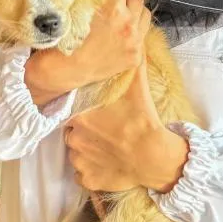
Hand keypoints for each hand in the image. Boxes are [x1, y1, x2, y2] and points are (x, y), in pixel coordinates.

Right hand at [24, 0, 151, 106]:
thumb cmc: (67, 38)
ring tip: (124, 13)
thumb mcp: (78, 7)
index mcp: (113, 10)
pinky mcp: (136, 56)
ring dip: (136, 11)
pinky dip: (135, 31)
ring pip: (145, 15)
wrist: (66, 69)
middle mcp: (128, 25)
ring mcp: (134, 42)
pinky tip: (122, 33)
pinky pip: (143, 36)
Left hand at [65, 56, 188, 192]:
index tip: (95, 109)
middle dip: (84, 126)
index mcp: (78, 114)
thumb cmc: (142, 118)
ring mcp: (79, 161)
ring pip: (75, 150)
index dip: (80, 108)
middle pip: (71, 128)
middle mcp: (72, 137)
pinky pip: (83, 172)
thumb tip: (134, 41)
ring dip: (86, 146)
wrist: (153, 155)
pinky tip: (107, 160)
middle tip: (105, 124)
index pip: (69, 108)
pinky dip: (91, 167)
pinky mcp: (87, 180)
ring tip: (108, 142)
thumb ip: (130, 63)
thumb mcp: (137, 85)